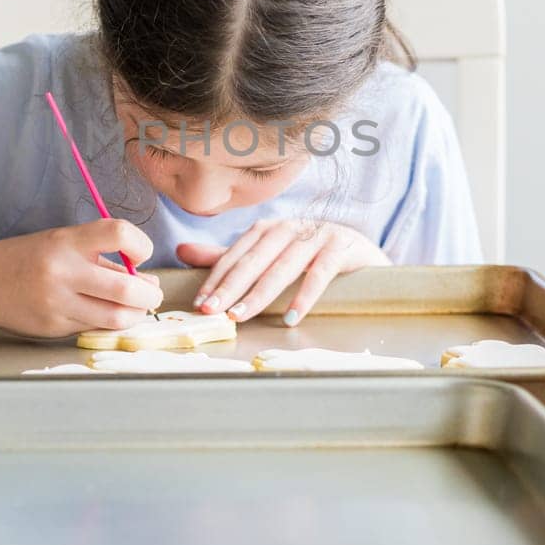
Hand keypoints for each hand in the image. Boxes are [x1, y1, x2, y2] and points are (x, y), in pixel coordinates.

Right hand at [0, 219, 162, 337]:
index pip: (119, 233)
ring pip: (115, 317)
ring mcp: (57, 303)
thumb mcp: (63, 243)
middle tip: (152, 295)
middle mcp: (63, 271)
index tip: (141, 255)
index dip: (142, 245)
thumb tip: (147, 280)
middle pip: (126, 289)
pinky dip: (109, 322)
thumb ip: (102, 258)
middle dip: (149, 295)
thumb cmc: (29, 258)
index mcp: (67, 241)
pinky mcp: (53, 327)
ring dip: (135, 315)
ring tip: (135, 308)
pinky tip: (107, 314)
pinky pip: (94, 328)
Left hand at [177, 220, 387, 325]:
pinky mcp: (342, 247)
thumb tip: (182, 252)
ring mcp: (317, 235)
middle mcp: (289, 228)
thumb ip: (229, 258)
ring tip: (242, 316)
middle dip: (231, 287)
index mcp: (267, 229)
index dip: (216, 279)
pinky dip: (305, 295)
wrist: (362, 252)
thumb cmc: (310, 257)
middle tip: (213, 312)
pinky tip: (291, 316)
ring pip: (283, 266)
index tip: (200, 304)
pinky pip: (321, 273)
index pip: (235, 255)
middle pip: (255, 260)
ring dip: (261, 294)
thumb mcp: (268, 256)